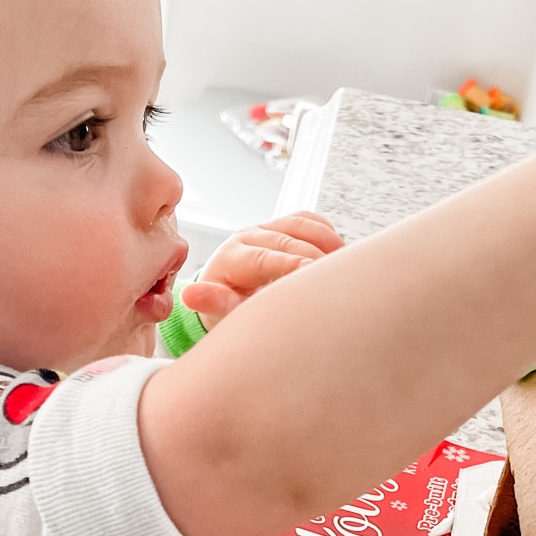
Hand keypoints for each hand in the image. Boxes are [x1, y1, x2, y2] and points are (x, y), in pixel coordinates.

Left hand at [183, 212, 342, 324]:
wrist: (231, 296)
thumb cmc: (229, 311)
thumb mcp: (221, 315)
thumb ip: (215, 305)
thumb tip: (190, 296)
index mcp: (231, 258)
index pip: (262, 258)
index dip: (288, 264)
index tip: (311, 271)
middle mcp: (248, 237)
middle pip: (286, 240)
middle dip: (314, 254)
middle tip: (336, 273)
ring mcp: (267, 228)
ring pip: (300, 224)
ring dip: (326, 241)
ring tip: (345, 263)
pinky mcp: (283, 225)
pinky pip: (309, 220)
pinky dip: (327, 233)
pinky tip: (341, 252)